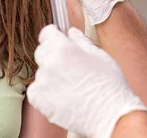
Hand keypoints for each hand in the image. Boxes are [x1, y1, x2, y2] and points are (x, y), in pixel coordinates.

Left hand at [27, 25, 146, 137]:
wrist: (110, 115)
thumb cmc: (110, 85)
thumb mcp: (100, 55)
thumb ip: (81, 41)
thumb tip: (72, 33)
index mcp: (64, 48)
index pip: (47, 33)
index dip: (54, 36)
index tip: (58, 40)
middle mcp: (49, 63)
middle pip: (42, 52)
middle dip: (52, 55)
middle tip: (70, 66)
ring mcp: (43, 82)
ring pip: (41, 72)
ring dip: (51, 75)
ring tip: (71, 84)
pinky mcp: (39, 100)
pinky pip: (36, 89)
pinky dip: (45, 91)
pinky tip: (63, 95)